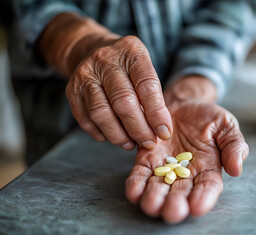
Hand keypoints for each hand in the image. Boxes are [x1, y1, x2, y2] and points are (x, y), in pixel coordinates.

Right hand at [65, 35, 172, 149]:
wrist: (93, 50)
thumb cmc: (128, 66)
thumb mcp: (146, 69)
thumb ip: (154, 95)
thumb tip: (161, 130)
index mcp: (131, 52)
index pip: (146, 86)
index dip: (157, 114)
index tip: (165, 132)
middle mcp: (105, 60)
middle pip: (123, 102)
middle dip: (139, 129)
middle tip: (149, 143)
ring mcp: (85, 75)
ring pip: (101, 113)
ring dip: (118, 135)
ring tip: (131, 144)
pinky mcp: (71, 90)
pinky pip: (85, 119)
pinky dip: (101, 133)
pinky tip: (114, 137)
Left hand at [125, 101, 248, 222]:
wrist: (184, 103)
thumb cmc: (208, 118)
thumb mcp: (227, 126)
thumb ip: (234, 145)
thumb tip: (236, 169)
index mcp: (208, 169)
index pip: (207, 188)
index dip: (203, 199)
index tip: (198, 207)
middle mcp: (185, 174)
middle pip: (180, 194)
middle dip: (175, 205)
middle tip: (173, 212)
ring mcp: (164, 168)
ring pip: (158, 189)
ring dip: (153, 199)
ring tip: (152, 204)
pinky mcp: (146, 160)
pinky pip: (140, 175)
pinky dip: (136, 185)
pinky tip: (134, 193)